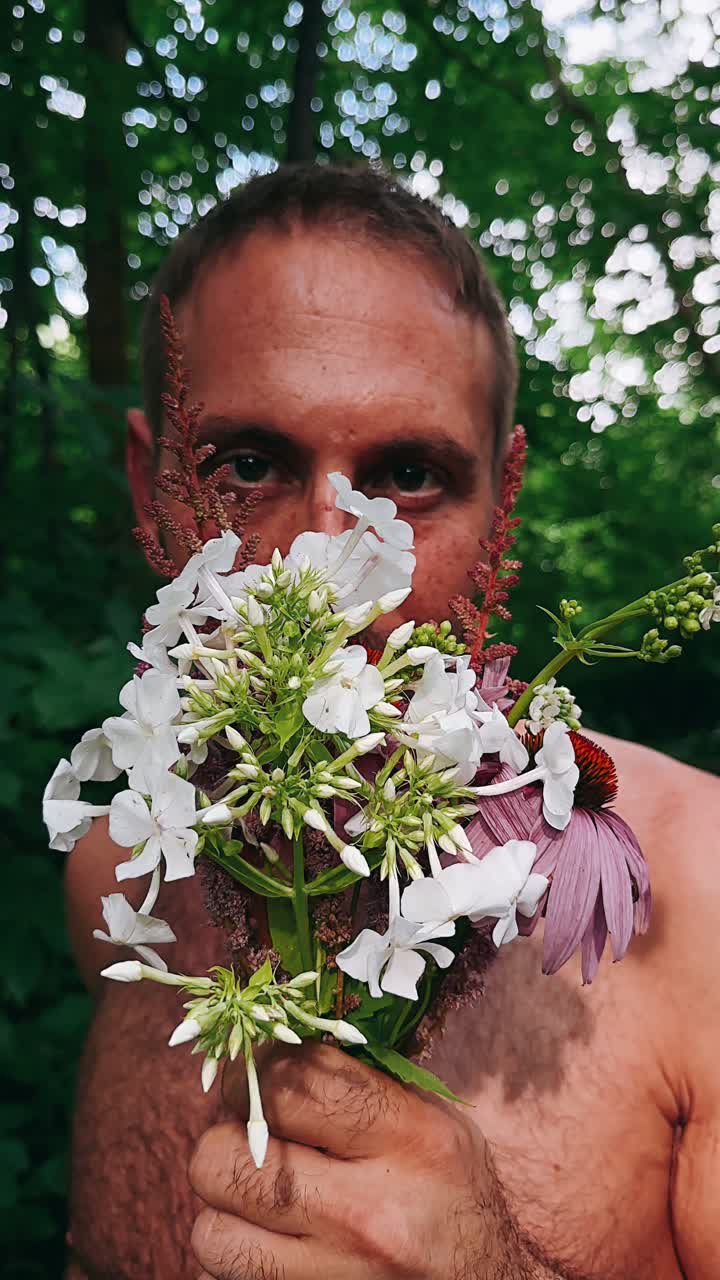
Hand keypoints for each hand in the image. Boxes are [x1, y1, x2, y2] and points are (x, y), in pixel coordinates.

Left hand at [189, 1042, 531, 1278]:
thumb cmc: (455, 1195)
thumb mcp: (432, 1123)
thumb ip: (358, 1084)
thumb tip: (266, 1047)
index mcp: (410, 1140)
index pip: (291, 1082)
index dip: (254, 1071)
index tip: (256, 1078)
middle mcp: (369, 1212)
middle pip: (226, 1159)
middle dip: (226, 1142)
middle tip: (251, 1142)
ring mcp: (337, 1277)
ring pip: (212, 1234)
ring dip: (226, 1213)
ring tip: (258, 1200)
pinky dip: (240, 1259)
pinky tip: (274, 1243)